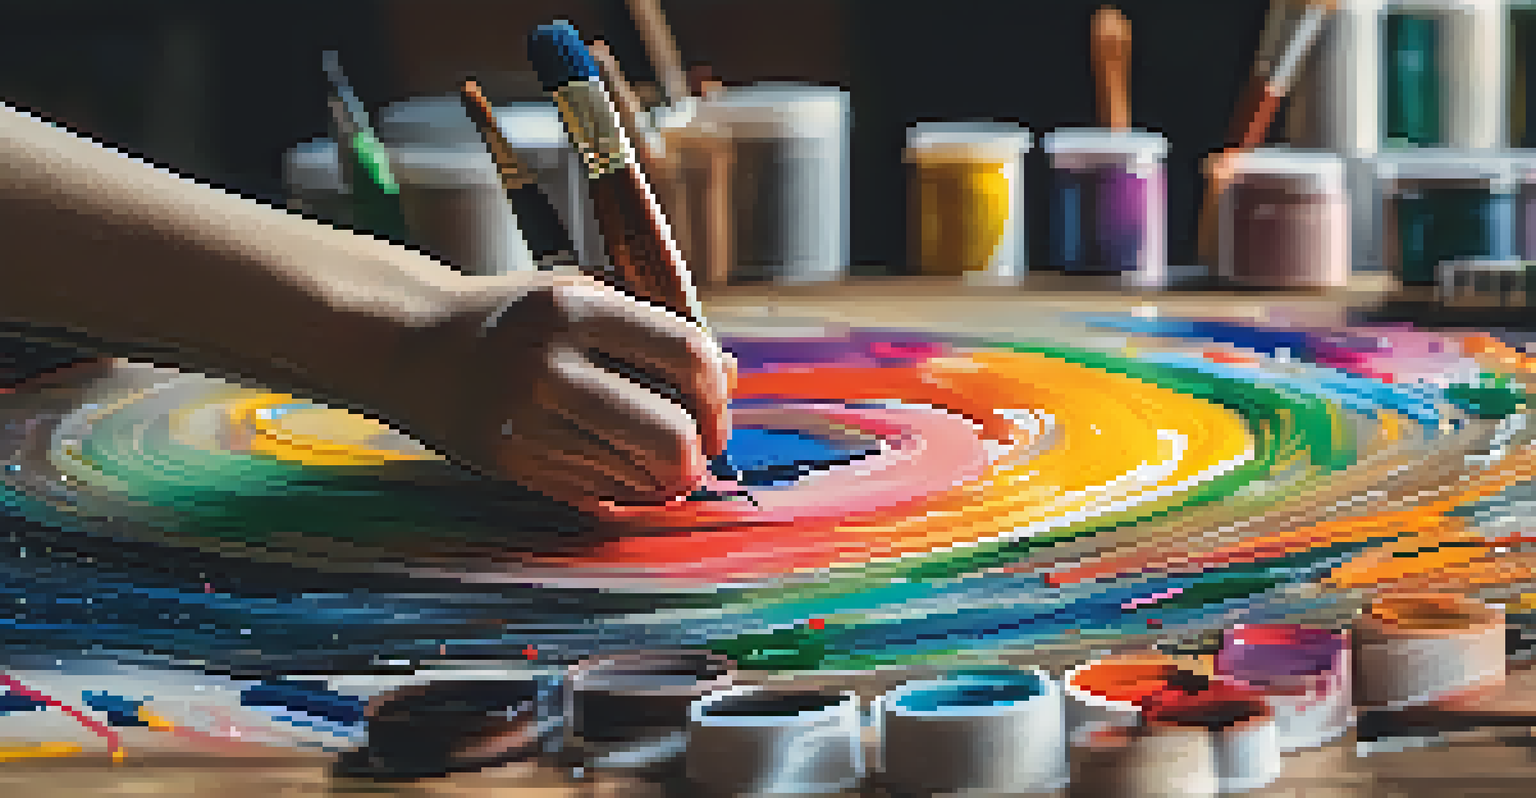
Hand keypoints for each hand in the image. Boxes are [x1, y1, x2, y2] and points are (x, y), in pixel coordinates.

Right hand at [371, 272, 733, 510]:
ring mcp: (527, 417)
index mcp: (577, 307)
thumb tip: (730, 375)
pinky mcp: (511, 461)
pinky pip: (599, 496)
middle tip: (693, 450)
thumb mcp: (583, 299)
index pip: (688, 356)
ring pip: (639, 476)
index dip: (717, 395)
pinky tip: (616, 472)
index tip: (716, 412)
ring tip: (653, 463)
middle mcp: (551, 363)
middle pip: (671, 433)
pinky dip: (624, 493)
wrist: (413, 344)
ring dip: (662, 480)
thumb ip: (656, 331)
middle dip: (697, 452)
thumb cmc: (516, 320)